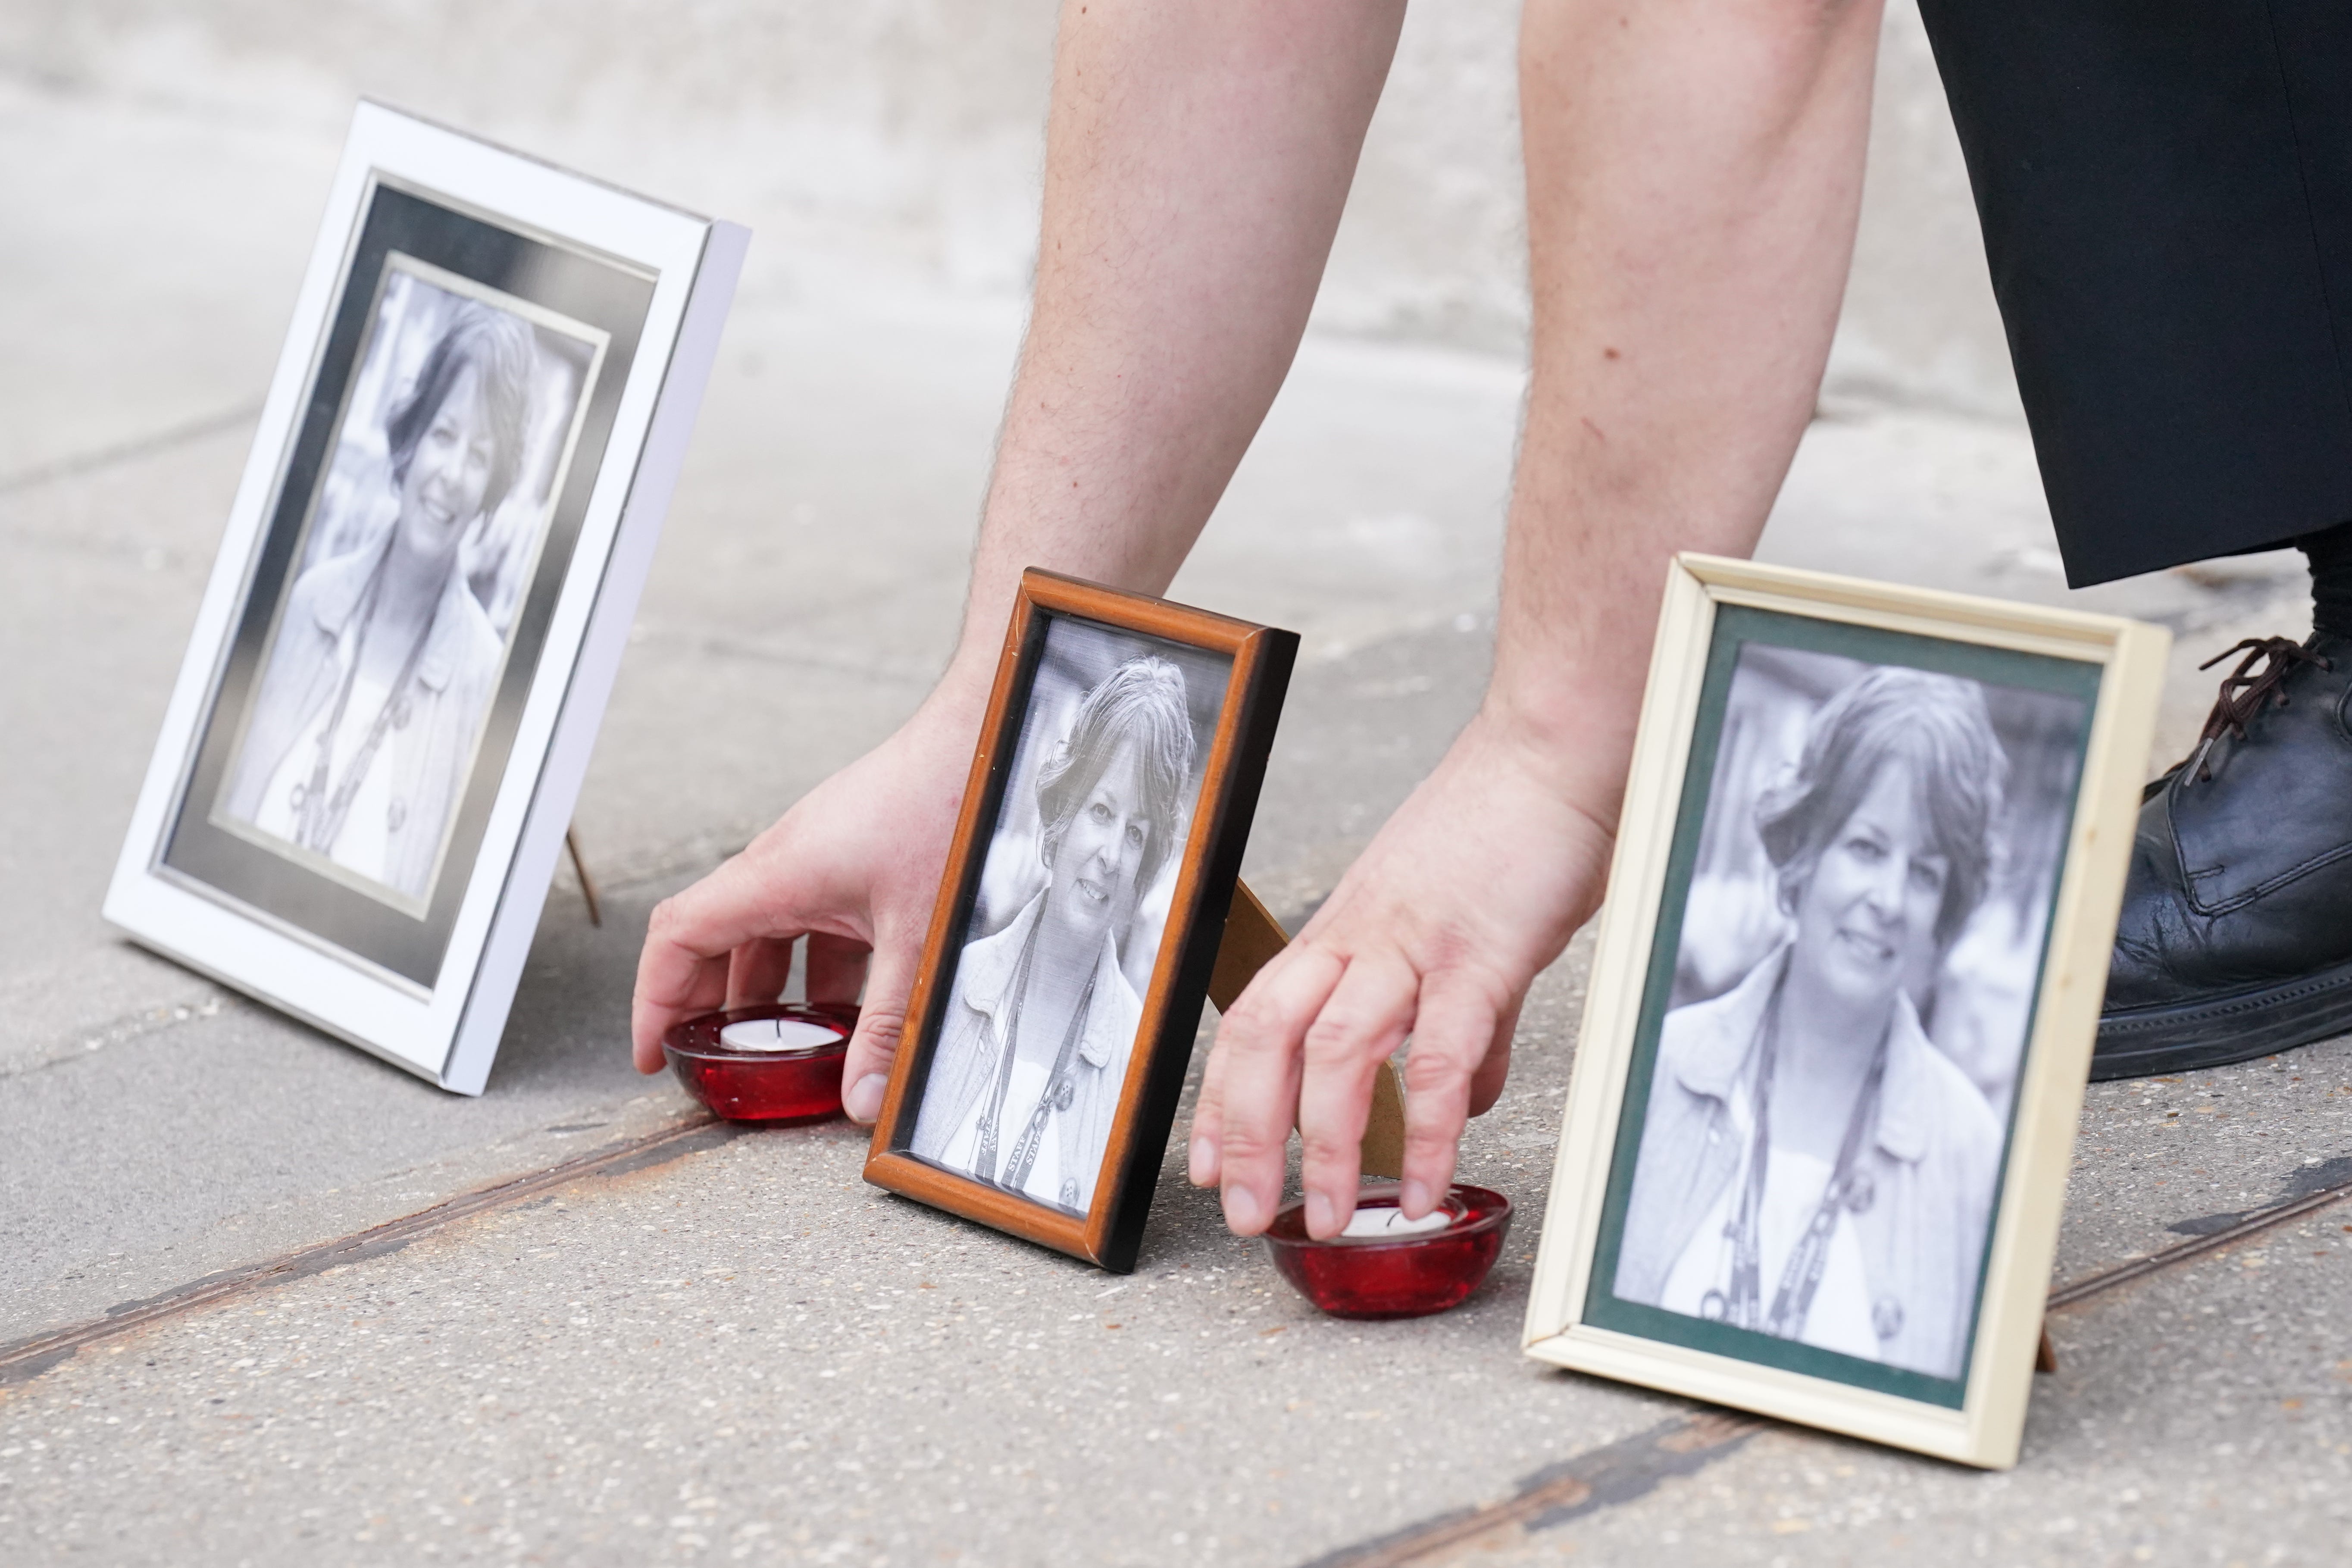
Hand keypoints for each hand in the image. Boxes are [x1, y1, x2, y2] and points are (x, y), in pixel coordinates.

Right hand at [629, 679, 984, 1119]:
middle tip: (711, 1059)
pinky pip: (813, 922)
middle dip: (705, 1006)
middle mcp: (784, 864)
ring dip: (767, 992)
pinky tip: (848, 1005)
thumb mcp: (915, 938)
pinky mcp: (851, 859)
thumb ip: (887, 1024)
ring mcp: (816, 859)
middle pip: (715, 940)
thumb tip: (862, 1095)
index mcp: (776, 876)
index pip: (677, 937)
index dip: (652, 999)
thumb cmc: (946, 809)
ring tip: (781, 1045)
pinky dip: (815, 969)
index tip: (651, 1049)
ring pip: (769, 935)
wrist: (981, 742)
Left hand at [1188, 708, 1616, 1238]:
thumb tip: (1468, 1093)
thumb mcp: (1457, 928)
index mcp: (1345, 930)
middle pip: (1269, 1038)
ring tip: (1334, 1214)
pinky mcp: (1478, 955)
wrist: (1552, 756)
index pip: (1254, 1018)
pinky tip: (1432, 1181)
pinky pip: (1441, 1055)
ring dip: (1330, 1143)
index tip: (1209, 1161)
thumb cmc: (1505, 831)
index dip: (1223, 1095)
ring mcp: (1413, 945)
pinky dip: (1433, 1127)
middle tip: (1245, 1210)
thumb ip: (1462, 1019)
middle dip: (1248, 1133)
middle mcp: (1361, 937)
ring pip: (1338, 1051)